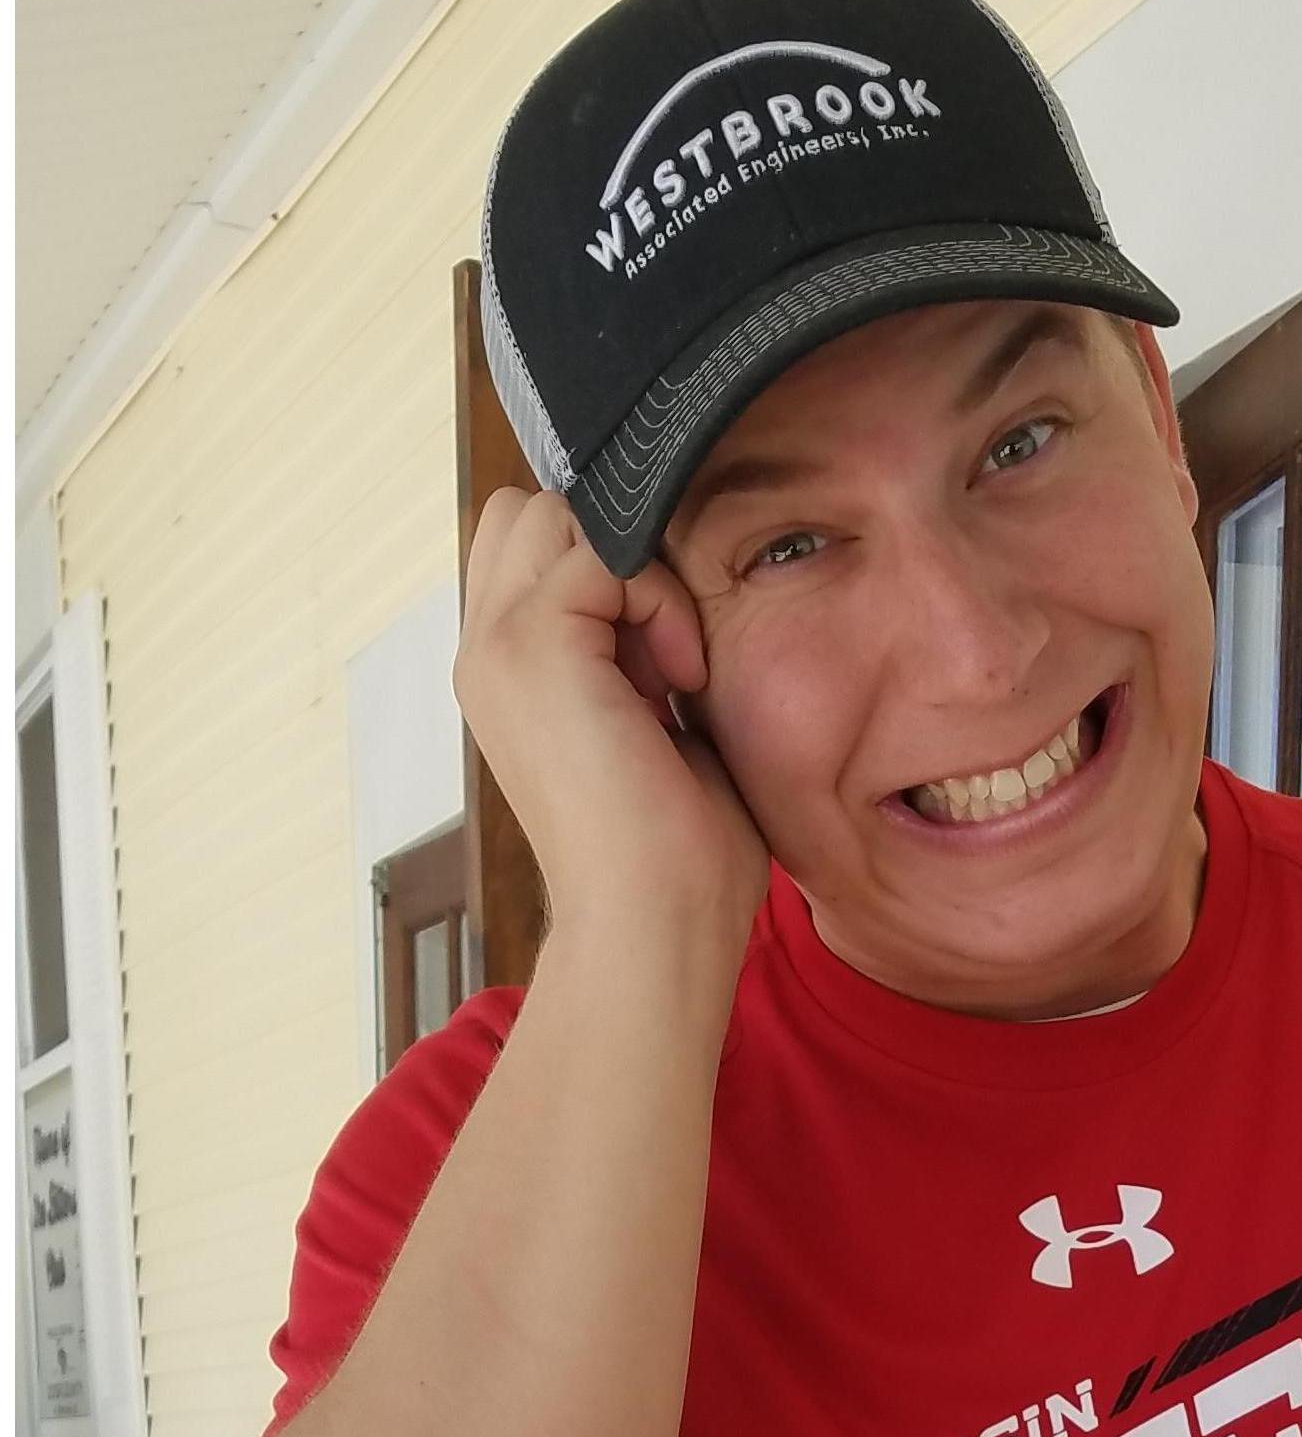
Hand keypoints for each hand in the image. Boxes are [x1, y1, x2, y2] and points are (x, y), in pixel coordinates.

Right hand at [455, 490, 770, 952]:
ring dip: (639, 576)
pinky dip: (660, 602)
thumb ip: (642, 652)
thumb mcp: (658, 726)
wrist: (655, 924)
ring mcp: (498, 646)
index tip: (668, 667)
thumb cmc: (677, 854)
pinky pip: (606, 553)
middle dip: (615, 556)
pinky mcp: (533, 646)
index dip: (614, 574)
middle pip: (533, 512)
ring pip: (559, 515)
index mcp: (509, 672)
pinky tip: (680, 681)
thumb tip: (671, 597)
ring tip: (672, 671)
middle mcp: (486, 651)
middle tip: (665, 656)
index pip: (536, 546)